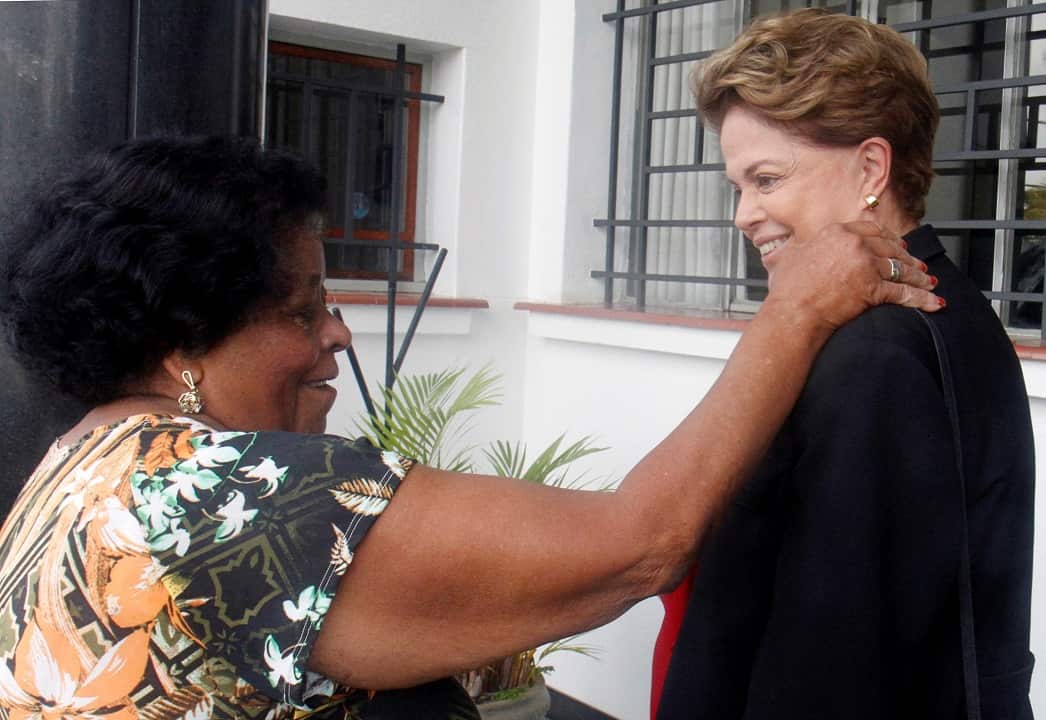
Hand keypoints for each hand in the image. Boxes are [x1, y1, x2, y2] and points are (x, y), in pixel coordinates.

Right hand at [766, 221, 940, 330]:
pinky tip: (934, 303)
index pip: (872, 229)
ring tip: (929, 283)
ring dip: (918, 277)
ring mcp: (866, 265)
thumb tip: (800, 244)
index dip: (889, 237)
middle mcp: (854, 244)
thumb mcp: (791, 256)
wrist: (792, 313)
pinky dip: (922, 298)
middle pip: (891, 247)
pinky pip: (903, 292)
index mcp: (836, 232)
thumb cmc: (787, 290)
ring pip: (901, 268)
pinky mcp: (873, 288)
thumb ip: (804, 245)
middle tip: (918, 265)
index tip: (898, 243)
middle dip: (908, 257)